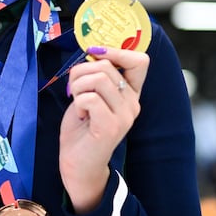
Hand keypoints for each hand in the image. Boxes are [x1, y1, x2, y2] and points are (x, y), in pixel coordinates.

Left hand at [59, 46, 149, 212]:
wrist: (78, 165)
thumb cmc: (82, 128)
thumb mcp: (90, 95)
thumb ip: (96, 76)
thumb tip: (93, 51)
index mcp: (130, 94)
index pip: (140, 61)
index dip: (116, 51)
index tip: (94, 54)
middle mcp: (133, 103)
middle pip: (106, 66)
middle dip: (81, 72)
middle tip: (75, 91)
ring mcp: (124, 116)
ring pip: (98, 78)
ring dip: (78, 87)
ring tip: (78, 104)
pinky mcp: (111, 126)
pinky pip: (90, 98)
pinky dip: (77, 103)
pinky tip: (80, 116)